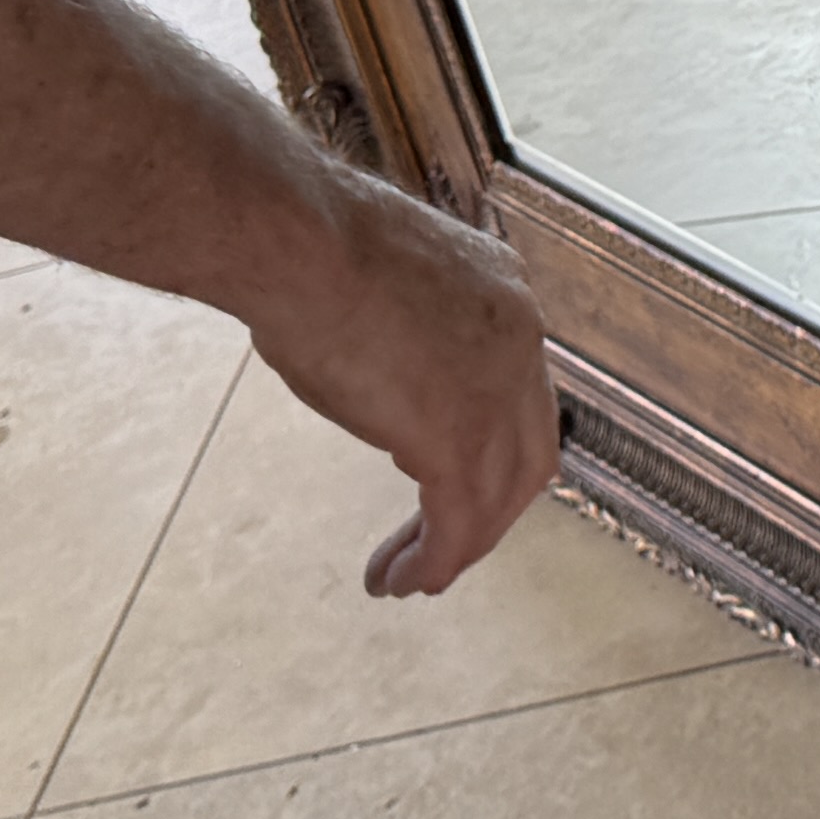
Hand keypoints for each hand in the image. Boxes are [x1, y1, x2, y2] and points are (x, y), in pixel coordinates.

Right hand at [235, 163, 563, 596]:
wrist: (294, 238)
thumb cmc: (303, 245)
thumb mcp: (373, 279)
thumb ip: (396, 326)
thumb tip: (367, 354)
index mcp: (501, 292)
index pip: (517, 389)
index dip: (486, 442)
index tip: (440, 476)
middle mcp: (519, 338)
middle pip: (525, 449)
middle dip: (484, 504)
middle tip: (439, 541)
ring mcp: (497, 388)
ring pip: (499, 494)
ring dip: (457, 544)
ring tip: (409, 578)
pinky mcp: (460, 437)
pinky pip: (461, 521)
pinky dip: (437, 559)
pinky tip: (404, 580)